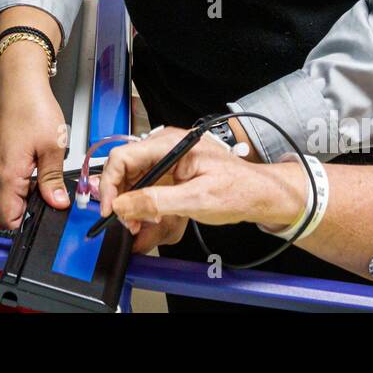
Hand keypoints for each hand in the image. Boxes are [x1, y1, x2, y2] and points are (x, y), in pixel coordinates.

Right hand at [0, 48, 68, 228]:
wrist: (18, 83)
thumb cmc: (32, 107)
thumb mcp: (53, 146)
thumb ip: (53, 180)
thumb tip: (57, 203)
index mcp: (7, 176)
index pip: (10, 220)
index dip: (31, 221)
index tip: (49, 213)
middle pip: (10, 208)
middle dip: (33, 205)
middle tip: (54, 189)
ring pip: (9, 195)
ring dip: (28, 191)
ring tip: (46, 171)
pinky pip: (8, 180)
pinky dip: (23, 179)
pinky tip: (37, 163)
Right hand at [97, 126, 300, 253]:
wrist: (262, 196)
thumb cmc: (239, 190)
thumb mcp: (196, 199)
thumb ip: (155, 201)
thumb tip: (122, 205)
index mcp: (170, 144)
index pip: (122, 157)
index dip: (110, 184)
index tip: (110, 209)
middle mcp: (166, 148)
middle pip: (125, 171)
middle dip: (123, 200)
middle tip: (127, 224)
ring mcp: (168, 162)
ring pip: (135, 184)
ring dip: (135, 208)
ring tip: (143, 228)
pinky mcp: (172, 176)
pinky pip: (149, 192)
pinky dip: (147, 210)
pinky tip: (155, 225)